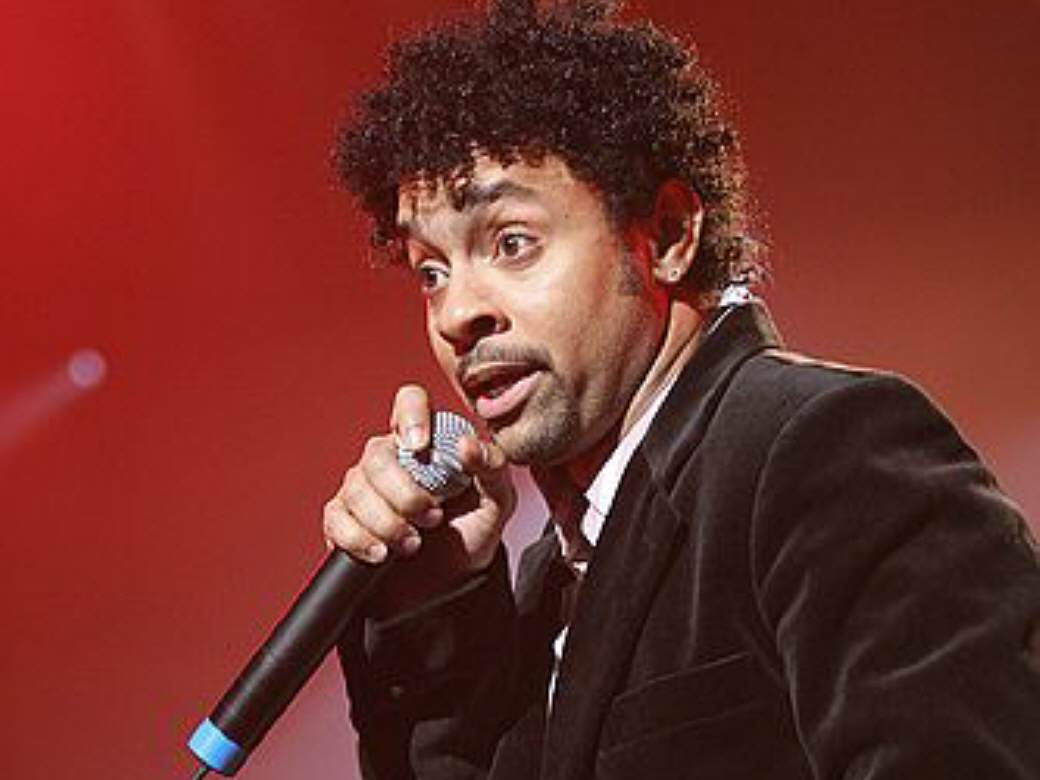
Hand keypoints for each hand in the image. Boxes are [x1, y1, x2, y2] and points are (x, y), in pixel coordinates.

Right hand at [322, 384, 515, 614]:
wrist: (450, 583)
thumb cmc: (472, 531)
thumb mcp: (498, 500)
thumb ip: (493, 467)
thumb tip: (466, 444)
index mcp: (428, 440)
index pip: (410, 400)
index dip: (411, 415)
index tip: (420, 445)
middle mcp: (390, 456)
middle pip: (378, 456)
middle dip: (406, 495)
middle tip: (433, 519)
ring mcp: (361, 486)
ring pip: (357, 489)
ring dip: (389, 522)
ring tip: (413, 544)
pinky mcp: (341, 518)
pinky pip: (336, 518)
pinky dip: (360, 538)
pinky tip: (382, 554)